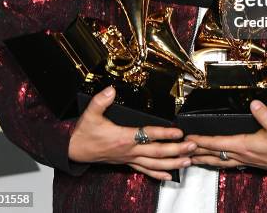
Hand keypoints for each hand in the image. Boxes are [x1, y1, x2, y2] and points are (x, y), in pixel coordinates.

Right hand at [68, 86, 195, 180]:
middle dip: (176, 149)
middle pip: (157, 152)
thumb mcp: (90, 113)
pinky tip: (169, 176)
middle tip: (192, 146)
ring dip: (172, 163)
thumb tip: (111, 89)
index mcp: (123, 137)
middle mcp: (129, 150)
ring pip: (154, 163)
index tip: (179, 132)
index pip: (148, 134)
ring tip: (188, 161)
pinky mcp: (127, 162)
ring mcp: (129, 158)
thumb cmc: (84, 133)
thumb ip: (101, 100)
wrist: (74, 150)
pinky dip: (158, 174)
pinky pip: (145, 170)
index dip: (164, 133)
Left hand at [185, 100, 266, 172]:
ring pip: (220, 161)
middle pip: (214, 155)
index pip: (218, 144)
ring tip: (191, 157)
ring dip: (205, 159)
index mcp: (246, 146)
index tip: (189, 138)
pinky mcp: (250, 162)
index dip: (202, 141)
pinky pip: (228, 163)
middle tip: (182, 149)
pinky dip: (217, 161)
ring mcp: (246, 160)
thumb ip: (265, 116)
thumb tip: (254, 103)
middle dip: (197, 152)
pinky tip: (215, 161)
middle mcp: (243, 155)